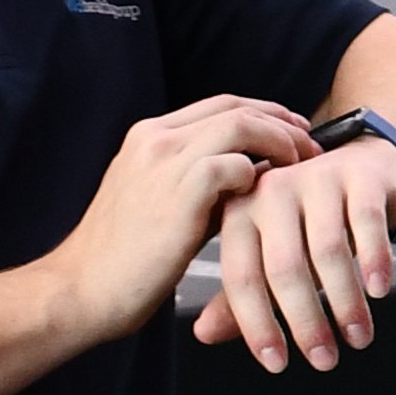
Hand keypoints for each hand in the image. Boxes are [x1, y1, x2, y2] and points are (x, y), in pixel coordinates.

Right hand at [51, 95, 312, 347]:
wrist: (83, 289)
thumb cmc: (123, 260)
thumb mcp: (157, 203)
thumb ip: (200, 185)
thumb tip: (251, 178)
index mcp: (148, 137)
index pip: (221, 105)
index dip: (265, 114)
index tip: (294, 132)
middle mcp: (154, 139)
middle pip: (236, 107)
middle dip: (283, 123)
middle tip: (312, 147)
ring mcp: (163, 161)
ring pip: (241, 126)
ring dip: (282, 144)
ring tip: (303, 169)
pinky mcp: (177, 192)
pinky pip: (234, 164)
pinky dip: (261, 174)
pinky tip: (271, 196)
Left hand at [188, 122, 395, 371]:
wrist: (359, 168)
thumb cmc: (307, 222)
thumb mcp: (270, 254)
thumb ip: (240, 295)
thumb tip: (203, 334)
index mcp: (240, 213)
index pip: (241, 276)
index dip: (257, 324)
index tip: (277, 363)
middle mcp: (272, 191)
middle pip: (284, 267)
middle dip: (305, 322)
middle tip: (324, 361)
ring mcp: (317, 178)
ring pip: (328, 250)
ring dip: (346, 302)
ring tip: (358, 338)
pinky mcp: (360, 175)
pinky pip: (368, 222)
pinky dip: (375, 260)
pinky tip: (379, 291)